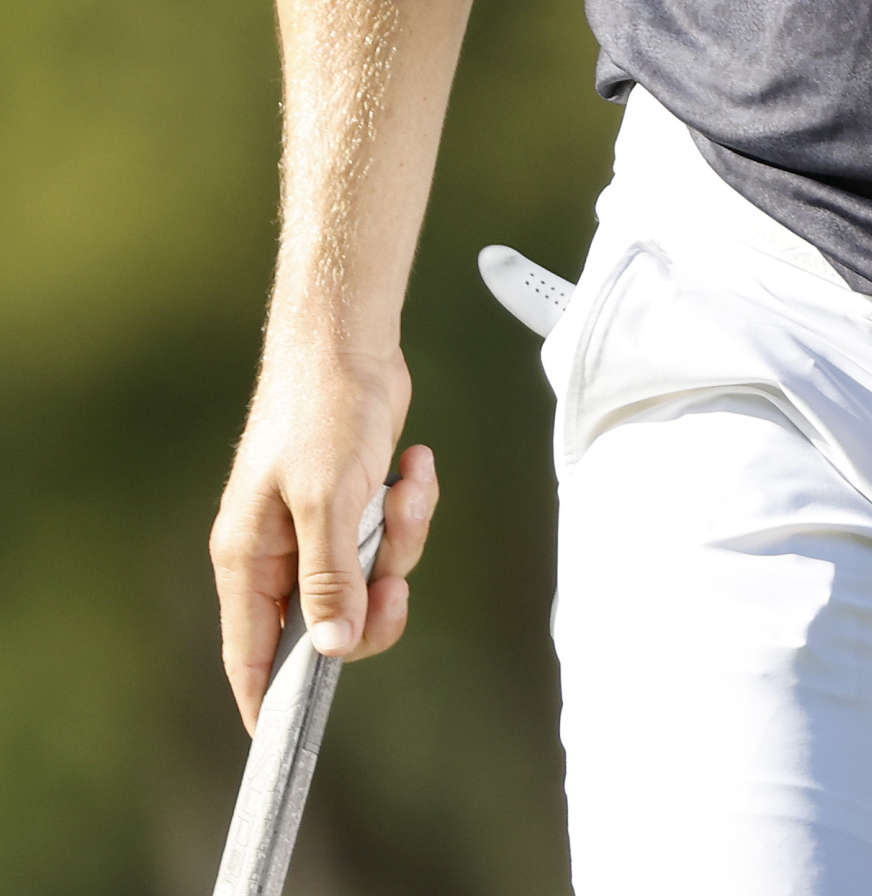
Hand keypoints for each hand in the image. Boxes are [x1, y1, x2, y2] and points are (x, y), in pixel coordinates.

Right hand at [210, 344, 436, 731]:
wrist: (347, 340)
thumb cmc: (320, 409)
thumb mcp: (326, 500)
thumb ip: (328, 580)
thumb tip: (331, 650)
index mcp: (248, 559)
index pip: (248, 657)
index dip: (267, 704)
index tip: (290, 744)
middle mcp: (277, 552)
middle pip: (327, 626)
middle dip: (373, 599)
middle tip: (394, 575)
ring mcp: (315, 528)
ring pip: (369, 581)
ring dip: (401, 539)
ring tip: (404, 484)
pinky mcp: (352, 505)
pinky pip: (388, 540)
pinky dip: (408, 507)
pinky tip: (411, 465)